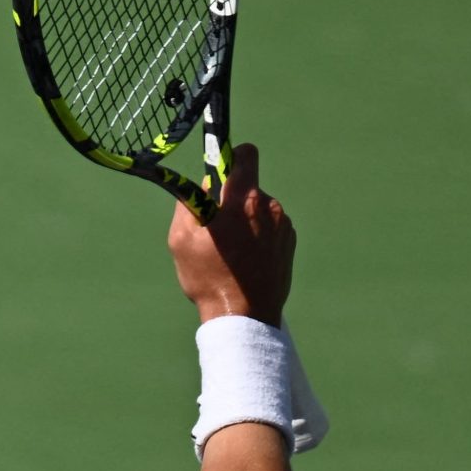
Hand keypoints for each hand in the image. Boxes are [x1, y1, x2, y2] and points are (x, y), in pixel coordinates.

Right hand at [168, 142, 293, 326]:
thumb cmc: (209, 279)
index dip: (232, 157)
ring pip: (258, 209)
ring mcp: (283, 225)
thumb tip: (201, 186)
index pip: (245, 155)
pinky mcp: (290, 241)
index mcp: (243, 201)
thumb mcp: (181, 240)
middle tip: (216, 229)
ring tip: (231, 252)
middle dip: (231, 200)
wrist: (244, 316)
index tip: (221, 173)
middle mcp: (269, 206)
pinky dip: (258, 236)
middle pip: (248, 187)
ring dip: (245, 221)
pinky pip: (270, 227)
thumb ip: (189, 203)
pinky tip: (246, 261)